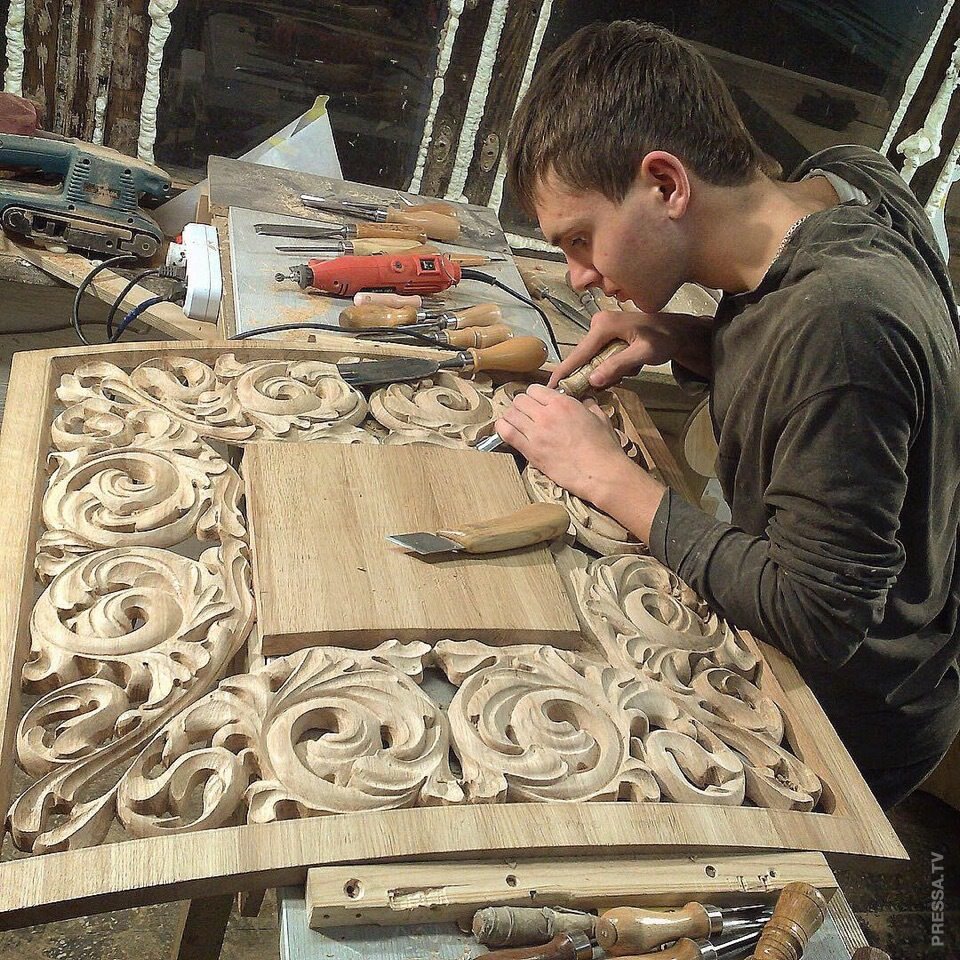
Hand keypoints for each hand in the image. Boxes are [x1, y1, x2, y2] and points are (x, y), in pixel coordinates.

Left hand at [495, 384, 637, 506]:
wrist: (600, 473)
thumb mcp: (600, 418)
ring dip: (511, 416)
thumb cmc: (604, 447)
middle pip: (519, 400)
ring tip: (515, 422)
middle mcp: (546, 415)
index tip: (537, 402)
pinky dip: (503, 429)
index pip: (535, 389)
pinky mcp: (530, 451)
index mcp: (563, 403)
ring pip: (510, 414)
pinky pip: (507, 433)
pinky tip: (506, 430)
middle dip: (521, 405)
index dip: (535, 395)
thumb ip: (588, 406)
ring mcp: (536, 433)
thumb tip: (585, 402)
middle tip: (525, 413)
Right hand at [548, 310, 710, 388]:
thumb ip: (617, 366)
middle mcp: (598, 324)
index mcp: (603, 326)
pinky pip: (600, 357)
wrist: (677, 331)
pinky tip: (629, 366)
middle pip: (583, 357)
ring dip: (607, 371)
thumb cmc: (663, 340)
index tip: (550, 387)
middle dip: (593, 374)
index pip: (578, 353)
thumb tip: (592, 380)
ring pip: (593, 359)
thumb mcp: (643, 354)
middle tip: (613, 382)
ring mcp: (601, 328)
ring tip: (631, 369)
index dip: (564, 372)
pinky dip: (611, 366)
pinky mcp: (606, 334)